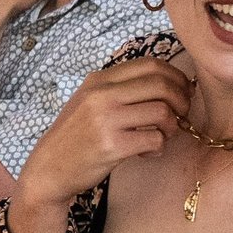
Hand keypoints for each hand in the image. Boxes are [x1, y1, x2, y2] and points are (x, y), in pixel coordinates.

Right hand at [11, 54, 192, 232]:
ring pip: (162, 112)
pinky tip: (148, 152)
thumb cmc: (76, 135)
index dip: (176, 76)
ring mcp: (106, 120)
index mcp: (99, 79)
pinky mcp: (112, 146)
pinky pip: (154, 140)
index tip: (183, 91)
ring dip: (172, 126)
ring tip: (163, 135)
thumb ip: (121, 88)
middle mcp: (101, 95)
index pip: (150, 65)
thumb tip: (169, 83)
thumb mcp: (90, 100)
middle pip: (161, 85)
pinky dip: (159, 147)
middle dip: (181, 100)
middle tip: (181, 114)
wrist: (49, 167)